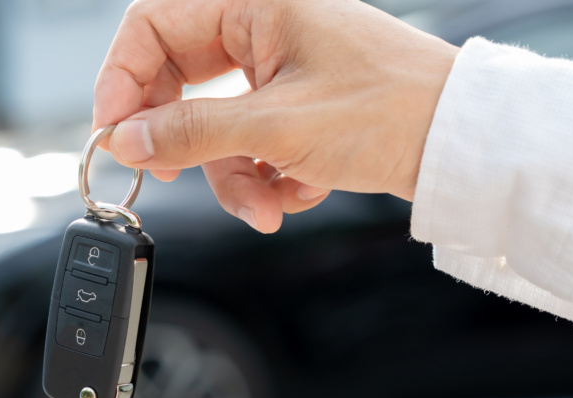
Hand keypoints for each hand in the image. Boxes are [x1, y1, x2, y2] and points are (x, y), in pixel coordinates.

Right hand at [93, 0, 458, 232]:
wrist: (460, 145)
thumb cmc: (392, 110)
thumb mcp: (276, 125)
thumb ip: (189, 132)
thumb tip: (125, 139)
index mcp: (253, 2)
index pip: (151, 25)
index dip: (121, 79)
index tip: (113, 133)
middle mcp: (261, 27)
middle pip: (177, 81)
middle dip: (180, 140)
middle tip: (169, 174)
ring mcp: (276, 69)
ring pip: (212, 124)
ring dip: (231, 175)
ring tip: (265, 203)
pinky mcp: (292, 106)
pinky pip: (246, 143)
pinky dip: (263, 176)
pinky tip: (297, 188)